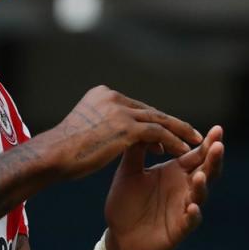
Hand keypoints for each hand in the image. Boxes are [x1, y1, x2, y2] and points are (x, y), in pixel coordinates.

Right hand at [42, 86, 203, 179]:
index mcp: (100, 94)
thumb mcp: (84, 129)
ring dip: (179, 132)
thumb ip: (102, 125)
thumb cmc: (63, 150)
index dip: (153, 121)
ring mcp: (119, 110)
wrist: (53, 155)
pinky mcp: (126, 126)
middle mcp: (111, 97)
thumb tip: (114, 135)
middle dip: (171, 124)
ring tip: (194, 143)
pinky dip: (173, 142)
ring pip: (159, 120)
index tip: (168, 132)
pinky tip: (183, 152)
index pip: (135, 107)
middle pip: (149, 111)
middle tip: (190, 134)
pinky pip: (159, 133)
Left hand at [103, 126, 224, 249]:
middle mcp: (184, 188)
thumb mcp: (128, 172)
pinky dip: (193, 214)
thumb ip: (136, 150)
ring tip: (201, 175)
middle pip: (206, 171)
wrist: (119, 236)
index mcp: (175, 172)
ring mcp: (183, 208)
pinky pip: (190, 221)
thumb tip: (142, 125)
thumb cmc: (126, 202)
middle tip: (219, 145)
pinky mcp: (178, 229)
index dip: (208, 143)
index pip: (196, 154)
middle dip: (213, 159)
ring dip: (202, 185)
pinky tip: (192, 208)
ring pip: (200, 195)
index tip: (218, 128)